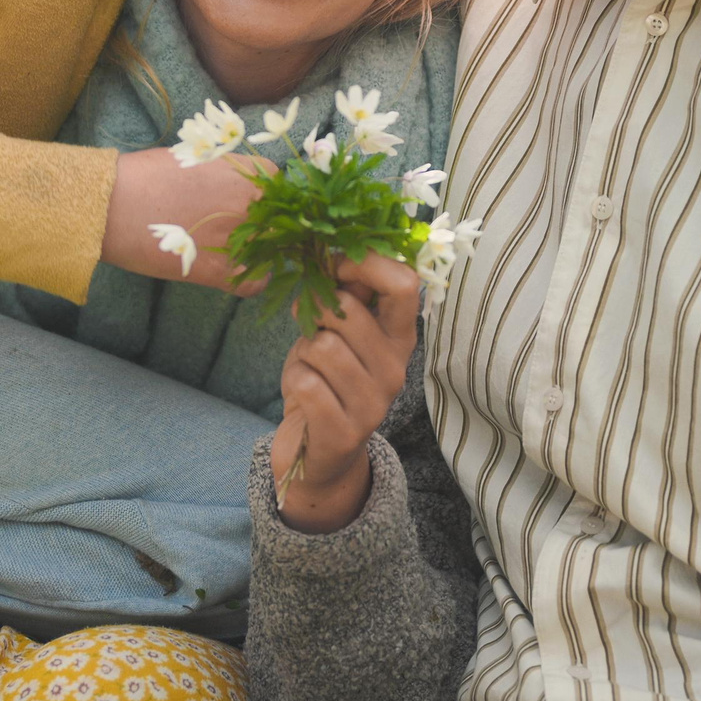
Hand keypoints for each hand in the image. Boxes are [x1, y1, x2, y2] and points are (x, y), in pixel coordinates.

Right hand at [100, 146, 265, 290]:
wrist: (113, 203)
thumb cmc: (147, 174)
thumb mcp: (194, 157)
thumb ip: (224, 170)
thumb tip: (235, 181)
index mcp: (245, 172)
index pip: (279, 187)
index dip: (268, 197)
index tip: (256, 203)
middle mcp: (249, 204)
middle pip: (279, 220)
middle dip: (266, 225)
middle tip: (242, 228)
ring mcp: (236, 238)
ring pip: (271, 251)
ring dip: (260, 252)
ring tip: (239, 250)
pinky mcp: (217, 270)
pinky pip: (254, 282)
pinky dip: (252, 281)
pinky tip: (238, 274)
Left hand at [271, 253, 419, 533]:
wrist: (315, 453)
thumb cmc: (325, 380)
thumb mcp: (339, 332)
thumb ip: (346, 293)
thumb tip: (337, 247)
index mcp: (399, 338)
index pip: (405, 284)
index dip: (364, 262)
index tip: (333, 262)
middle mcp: (395, 370)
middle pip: (350, 311)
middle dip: (316, 308)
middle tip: (309, 322)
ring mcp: (373, 405)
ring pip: (324, 346)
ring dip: (303, 351)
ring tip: (310, 366)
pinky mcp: (344, 434)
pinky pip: (307, 384)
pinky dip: (295, 380)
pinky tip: (303, 393)